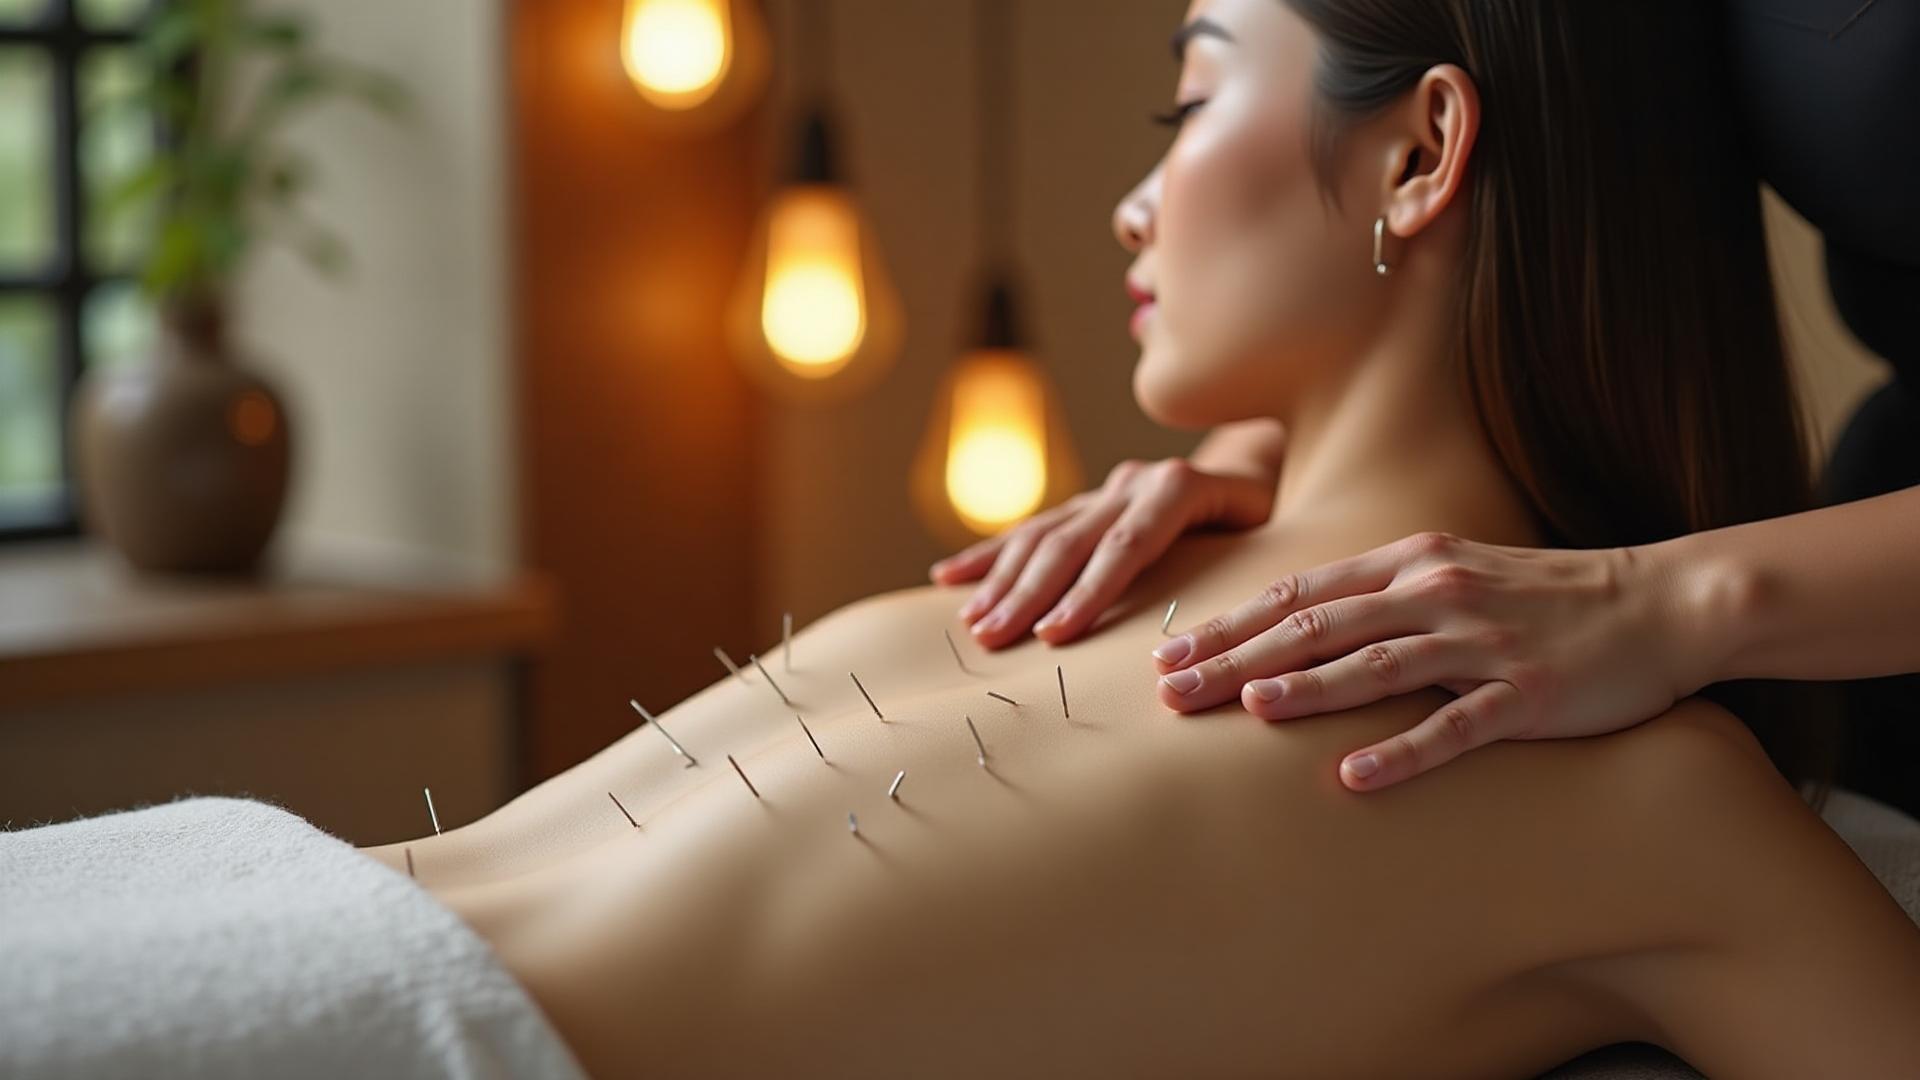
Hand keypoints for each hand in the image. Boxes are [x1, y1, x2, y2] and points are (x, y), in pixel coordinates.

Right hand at [930, 457, 1276, 649]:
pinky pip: (1030, 527)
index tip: (1055, 636)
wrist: (1265, 463)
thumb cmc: (1278, 518)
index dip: (1091, 590)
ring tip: (974, 623)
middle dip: (1030, 592)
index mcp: (1182, 487)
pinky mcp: (1087, 501)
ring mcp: (1106, 490)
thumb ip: (1252, 565)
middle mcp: (1135, 481)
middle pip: (1074, 540)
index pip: (1129, 544)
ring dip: (1002, 580)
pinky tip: (948, 578)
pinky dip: (989, 554)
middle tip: (995, 639)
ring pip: (1043, 533)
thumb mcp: (1278, 533)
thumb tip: (1232, 623)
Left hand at [1151, 531, 1710, 791]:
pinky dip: (1401, 751)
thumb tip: (1298, 624)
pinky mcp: (1526, 695)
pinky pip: (1455, 726)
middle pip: (1317, 625)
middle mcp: (1436, 593)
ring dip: (1307, 689)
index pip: (1299, 592)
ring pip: (1376, 664)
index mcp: (1411, 563)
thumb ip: (1381, 592)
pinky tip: (1354, 778)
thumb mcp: (1453, 574)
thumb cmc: (1545, 596)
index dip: (1229, 622)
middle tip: (1172, 690)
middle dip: (1237, 657)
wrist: (1661, 602)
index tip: (1169, 651)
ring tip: (1246, 711)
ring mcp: (1482, 643)